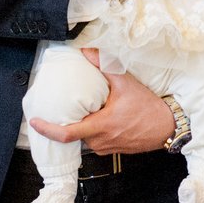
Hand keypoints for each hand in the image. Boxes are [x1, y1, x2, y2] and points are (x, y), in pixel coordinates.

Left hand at [29, 49, 173, 154]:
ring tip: (85, 111)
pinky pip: (96, 142)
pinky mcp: (113, 150)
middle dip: (68, 121)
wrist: (167, 127)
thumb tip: (88, 52)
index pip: (67, 134)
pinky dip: (92, 130)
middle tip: (64, 108)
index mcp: (101, 126)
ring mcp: (107, 147)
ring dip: (82, 125)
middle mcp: (101, 140)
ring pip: (85, 138)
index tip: (35, 122)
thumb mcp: (127, 83)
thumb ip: (106, 66)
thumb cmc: (149, 109)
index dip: (47, 129)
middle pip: (74, 134)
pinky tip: (99, 118)